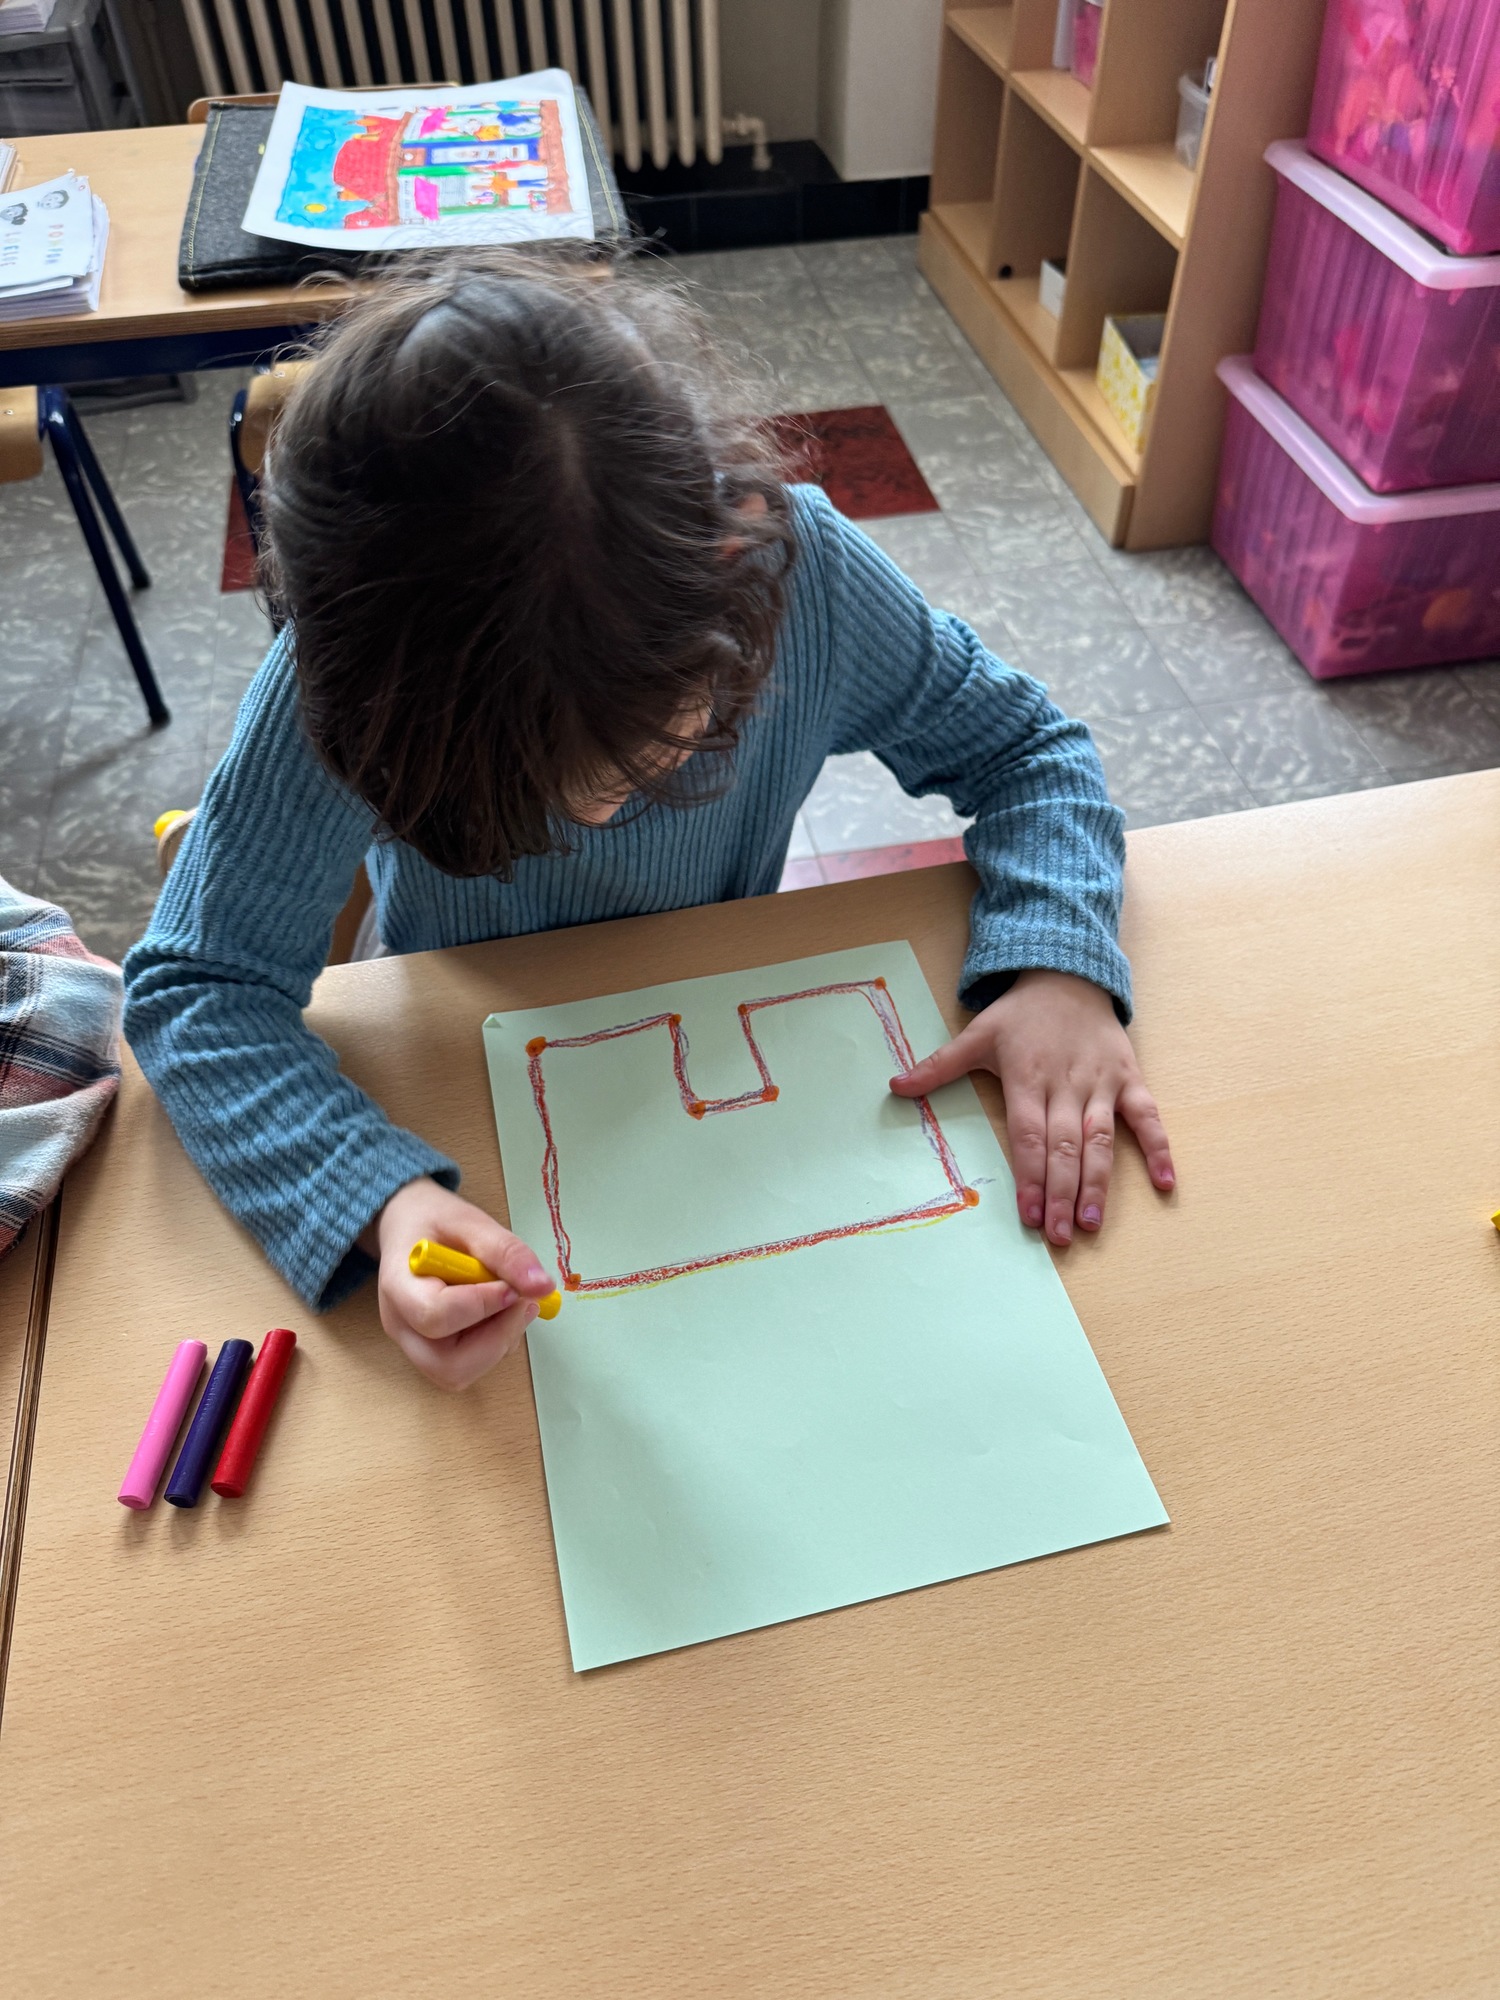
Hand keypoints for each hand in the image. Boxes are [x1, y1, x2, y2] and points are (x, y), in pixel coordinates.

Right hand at [371, 1176, 556, 1389]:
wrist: (409, 1226)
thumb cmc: (434, 1221)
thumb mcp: (470, 1221)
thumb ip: (505, 1251)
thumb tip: (542, 1287)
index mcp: (399, 1285)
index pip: (435, 1316)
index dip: (481, 1306)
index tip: (511, 1287)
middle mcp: (401, 1325)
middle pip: (447, 1366)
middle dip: (496, 1340)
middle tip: (522, 1302)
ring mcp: (414, 1344)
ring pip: (459, 1373)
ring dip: (498, 1343)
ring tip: (510, 1301)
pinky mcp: (432, 1350)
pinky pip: (466, 1366)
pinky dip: (493, 1344)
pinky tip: (497, 1311)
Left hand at [889, 970, 1173, 1246]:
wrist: (1068, 973)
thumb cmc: (1020, 1013)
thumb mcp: (976, 1034)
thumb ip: (937, 1066)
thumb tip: (893, 1086)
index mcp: (1027, 1078)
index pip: (1028, 1136)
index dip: (1030, 1175)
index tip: (1030, 1214)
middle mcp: (1066, 1085)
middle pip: (1064, 1147)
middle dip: (1062, 1193)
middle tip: (1060, 1236)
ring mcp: (1101, 1084)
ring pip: (1101, 1140)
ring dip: (1099, 1183)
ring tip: (1094, 1224)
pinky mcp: (1129, 1079)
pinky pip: (1148, 1117)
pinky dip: (1160, 1148)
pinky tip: (1166, 1183)